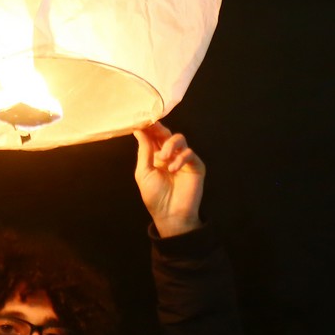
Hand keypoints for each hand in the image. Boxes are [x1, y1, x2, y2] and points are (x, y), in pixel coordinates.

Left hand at [133, 123, 203, 237]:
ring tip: (163, 158)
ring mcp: (183, 159)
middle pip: (166, 134)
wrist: (170, 214)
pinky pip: (189, 153)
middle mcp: (169, 155)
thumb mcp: (144, 172)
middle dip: (159, 129)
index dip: (148, 128)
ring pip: (179, 138)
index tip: (142, 120)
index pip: (153, 137)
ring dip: (170, 144)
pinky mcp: (195, 166)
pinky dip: (180, 158)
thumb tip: (139, 130)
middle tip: (153, 126)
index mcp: (155, 156)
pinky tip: (173, 169)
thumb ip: (144, 151)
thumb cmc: (155, 196)